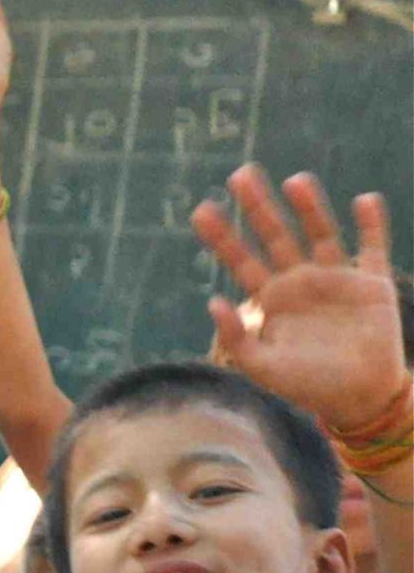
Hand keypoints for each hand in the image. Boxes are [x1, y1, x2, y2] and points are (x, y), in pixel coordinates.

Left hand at [192, 168, 407, 430]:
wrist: (358, 397)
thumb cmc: (305, 384)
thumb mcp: (262, 366)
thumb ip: (236, 337)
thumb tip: (213, 302)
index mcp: (270, 298)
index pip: (240, 260)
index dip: (221, 237)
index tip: (200, 210)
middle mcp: (300, 280)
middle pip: (274, 235)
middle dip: (257, 207)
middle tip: (239, 175)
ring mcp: (336, 277)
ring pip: (320, 233)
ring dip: (309, 207)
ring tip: (295, 181)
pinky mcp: (372, 282)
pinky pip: (372, 246)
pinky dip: (370, 224)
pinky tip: (363, 201)